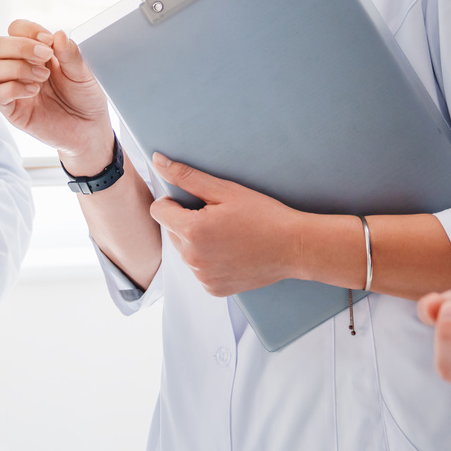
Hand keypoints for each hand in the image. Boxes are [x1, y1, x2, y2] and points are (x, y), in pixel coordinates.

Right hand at [0, 20, 113, 172]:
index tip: (48, 42)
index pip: (16, 30)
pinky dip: (14, 88)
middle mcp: (20, 67)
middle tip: (45, 56)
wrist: (89, 129)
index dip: (28, 31)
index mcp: (36, 52)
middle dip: (21, 47)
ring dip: (18, 68)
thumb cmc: (84, 98)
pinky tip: (33, 91)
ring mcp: (14, 88)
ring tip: (42, 78)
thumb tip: (59, 34)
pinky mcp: (12, 109)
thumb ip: (70, 53)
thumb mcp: (83, 72)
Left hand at [147, 153, 306, 296]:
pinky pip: (199, 270)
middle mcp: (192, 259)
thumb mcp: (225, 190)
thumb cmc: (263, 215)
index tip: (197, 201)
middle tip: (218, 217)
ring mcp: (202, 277)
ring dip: (196, 242)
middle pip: (171, 232)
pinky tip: (231, 251)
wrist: (293, 247)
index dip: (174, 201)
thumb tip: (158, 161)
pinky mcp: (213, 289)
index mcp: (191, 231)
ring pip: (184, 252)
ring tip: (227, 235)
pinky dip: (209, 260)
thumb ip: (187, 176)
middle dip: (186, 222)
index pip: (158, 210)